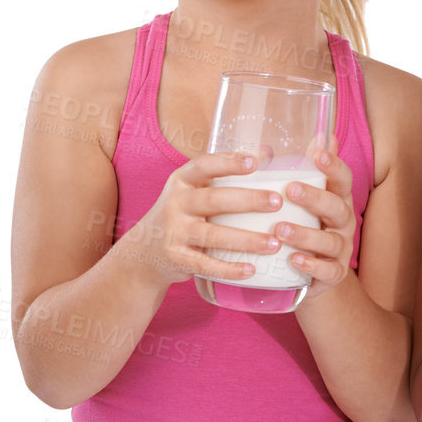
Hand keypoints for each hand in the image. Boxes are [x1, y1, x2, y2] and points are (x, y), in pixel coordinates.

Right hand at [114, 152, 283, 286]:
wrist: (145, 250)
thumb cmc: (182, 214)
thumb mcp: (193, 190)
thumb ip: (224, 173)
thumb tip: (268, 152)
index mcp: (181, 181)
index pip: (203, 165)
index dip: (228, 163)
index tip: (254, 162)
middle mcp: (175, 204)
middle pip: (213, 199)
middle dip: (248, 200)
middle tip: (277, 202)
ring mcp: (174, 232)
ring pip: (213, 235)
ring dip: (246, 239)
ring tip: (274, 243)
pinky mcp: (177, 258)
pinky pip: (206, 265)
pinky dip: (229, 269)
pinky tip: (251, 269)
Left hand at [275, 146, 355, 301]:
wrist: (313, 274)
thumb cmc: (306, 225)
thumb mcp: (305, 198)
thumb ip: (309, 169)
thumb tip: (320, 133)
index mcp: (337, 200)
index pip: (342, 180)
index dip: (333, 166)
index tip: (318, 154)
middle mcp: (343, 223)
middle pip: (337, 208)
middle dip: (315, 198)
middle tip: (290, 190)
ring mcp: (341, 249)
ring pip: (330, 241)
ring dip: (305, 234)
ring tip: (280, 229)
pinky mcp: (334, 274)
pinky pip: (328, 270)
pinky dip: (312, 265)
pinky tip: (294, 260)